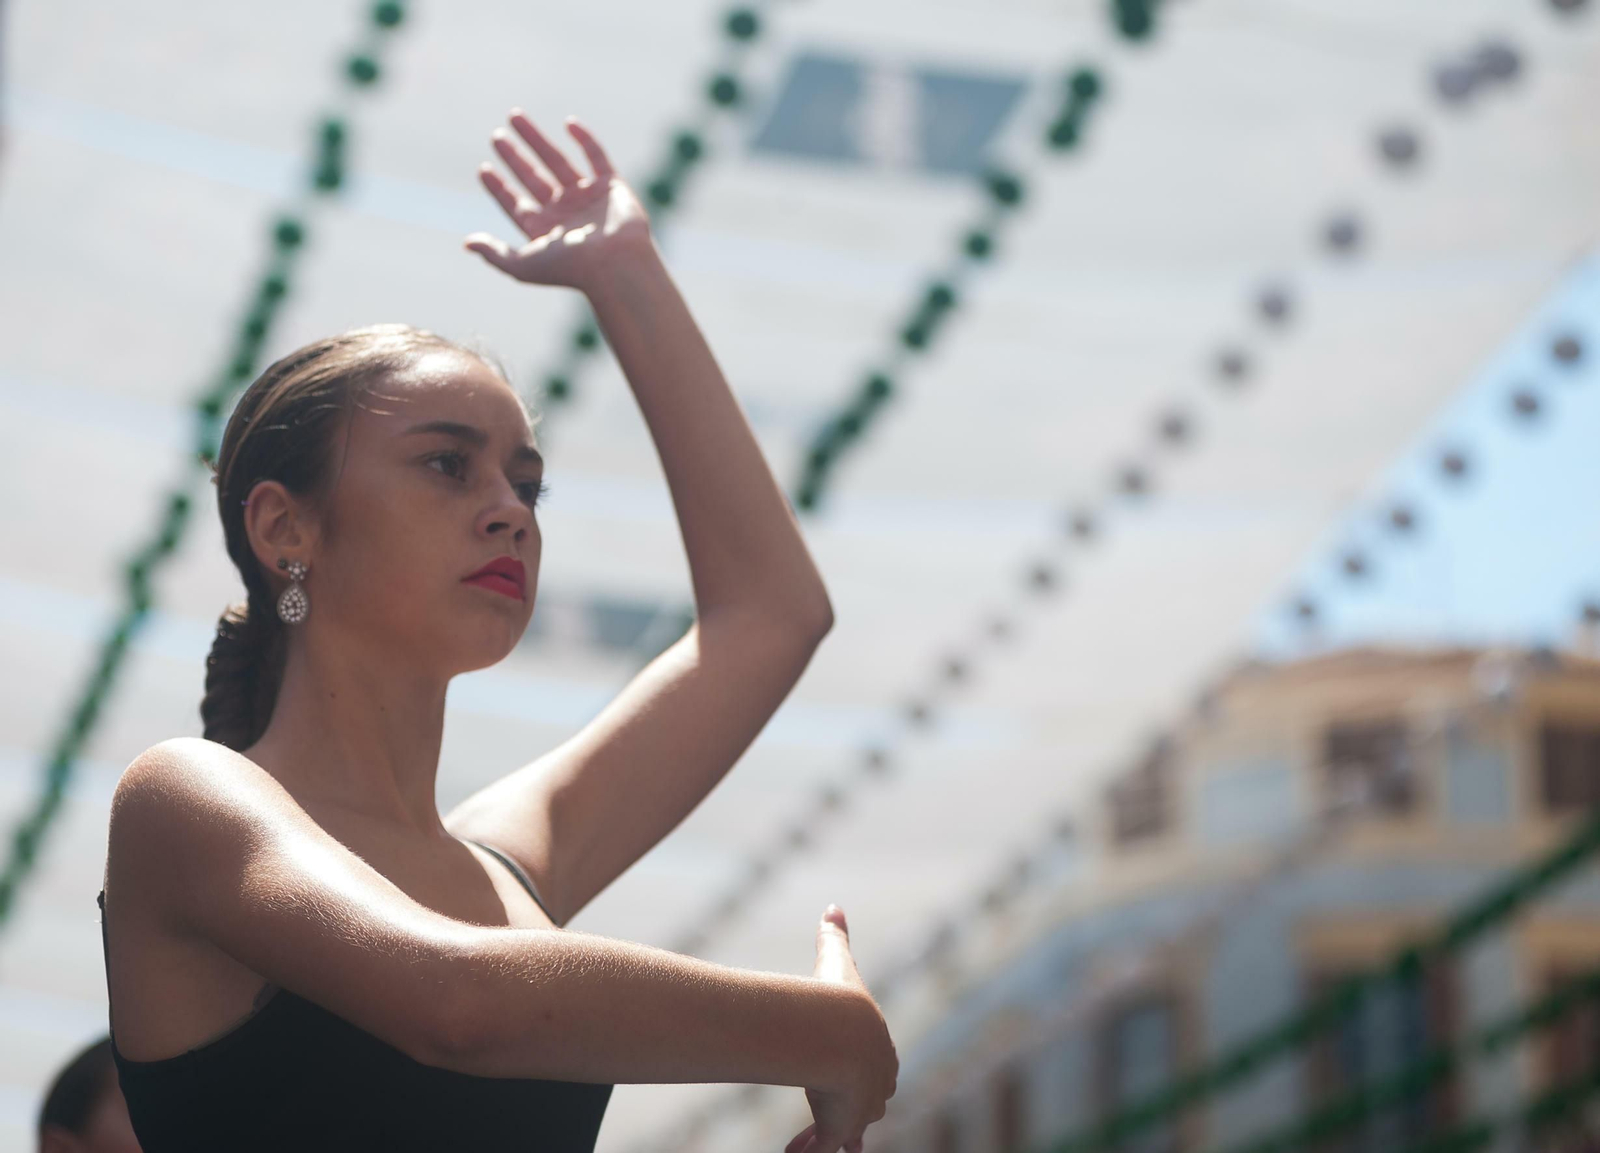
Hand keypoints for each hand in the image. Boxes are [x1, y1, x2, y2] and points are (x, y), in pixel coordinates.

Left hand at [463, 109, 653, 292]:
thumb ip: (495, 253)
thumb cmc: (571, 268)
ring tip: (513, 116)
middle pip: (533, 178)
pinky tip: (568, 123)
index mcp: (546, 231)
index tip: (483, 170)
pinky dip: (586, 140)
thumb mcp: (523, 265)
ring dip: (536, 139)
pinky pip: (597, 157)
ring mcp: (588, 198)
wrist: (617, 264)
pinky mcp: (612, 187)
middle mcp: (565, 213)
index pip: (516, 205)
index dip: (499, 188)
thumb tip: (466, 244)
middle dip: (514, 157)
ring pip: (557, 161)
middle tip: (496, 136)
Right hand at [786, 906, 897, 1152]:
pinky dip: (808, 1151)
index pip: (876, 1066)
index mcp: (879, 1049)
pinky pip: (824, 1149)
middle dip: (850, 1109)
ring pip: (847, 1131)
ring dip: (827, 1135)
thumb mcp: (837, 962)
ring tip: (805, 1144)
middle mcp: (876, 1084)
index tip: (847, 1077)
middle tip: (833, 1113)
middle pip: (867, 1103)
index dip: (861, 1072)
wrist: (839, 1034)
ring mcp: (861, 1110)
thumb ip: (835, 938)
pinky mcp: (841, 1129)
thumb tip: (833, 906)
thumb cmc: (838, 997)